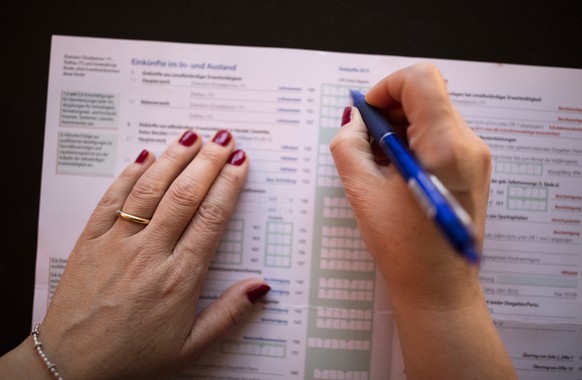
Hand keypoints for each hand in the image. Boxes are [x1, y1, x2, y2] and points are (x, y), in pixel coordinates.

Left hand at [21, 130, 268, 378]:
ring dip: (173, 159)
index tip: (240, 163)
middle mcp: (149, 254)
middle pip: (184, 196)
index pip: (210, 219)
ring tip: (192, 136)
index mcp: (178, 279)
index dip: (228, 185)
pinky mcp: (90, 242)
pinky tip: (144, 156)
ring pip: (149, 190)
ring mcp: (117, 244)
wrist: (72, 366)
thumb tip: (261, 287)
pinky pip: (111, 200)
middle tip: (224, 138)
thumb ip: (229, 314)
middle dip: (208, 162)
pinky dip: (128, 175)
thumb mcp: (190, 346)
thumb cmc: (134, 357)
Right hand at [332, 63, 489, 307]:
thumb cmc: (404, 248)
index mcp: (445, 144)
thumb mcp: (363, 192)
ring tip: (378, 164)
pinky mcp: (471, 168)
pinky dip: (412, 143)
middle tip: (365, 143)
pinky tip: (395, 172)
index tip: (367, 113)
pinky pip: (438, 137)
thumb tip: (354, 121)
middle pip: (425, 96)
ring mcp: (474, 156)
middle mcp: (468, 143)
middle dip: (389, 111)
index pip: (420, 79)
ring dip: (399, 128)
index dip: (386, 87)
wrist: (439, 289)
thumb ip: (349, 145)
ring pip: (431, 115)